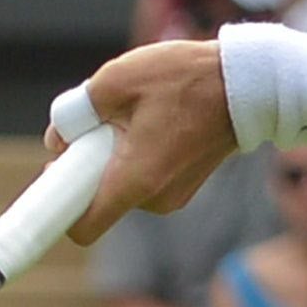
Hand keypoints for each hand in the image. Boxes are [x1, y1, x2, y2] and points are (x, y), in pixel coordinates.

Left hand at [67, 35, 234, 242]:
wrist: (249, 85)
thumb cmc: (186, 78)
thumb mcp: (118, 78)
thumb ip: (77, 109)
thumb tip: (57, 136)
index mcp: (135, 181)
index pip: (83, 227)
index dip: (61, 208)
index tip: (56, 177)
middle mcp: (155, 199)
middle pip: (100, 199)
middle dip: (88, 165)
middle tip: (97, 124)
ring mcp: (173, 196)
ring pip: (122, 184)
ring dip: (114, 156)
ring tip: (134, 115)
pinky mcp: (184, 186)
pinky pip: (144, 178)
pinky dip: (136, 156)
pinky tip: (153, 121)